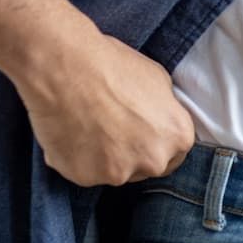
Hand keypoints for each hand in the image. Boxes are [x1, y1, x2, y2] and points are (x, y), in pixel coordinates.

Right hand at [14, 33, 195, 186]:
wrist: (64, 67)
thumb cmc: (111, 66)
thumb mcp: (158, 79)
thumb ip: (166, 110)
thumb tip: (161, 119)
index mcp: (178, 137)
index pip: (174, 154)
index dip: (155, 143)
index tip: (139, 135)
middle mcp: (155, 160)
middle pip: (146, 167)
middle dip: (133, 153)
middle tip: (111, 127)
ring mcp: (120, 172)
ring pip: (115, 171)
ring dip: (104, 157)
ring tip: (88, 124)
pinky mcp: (86, 177)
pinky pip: (84, 172)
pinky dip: (77, 158)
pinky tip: (71, 132)